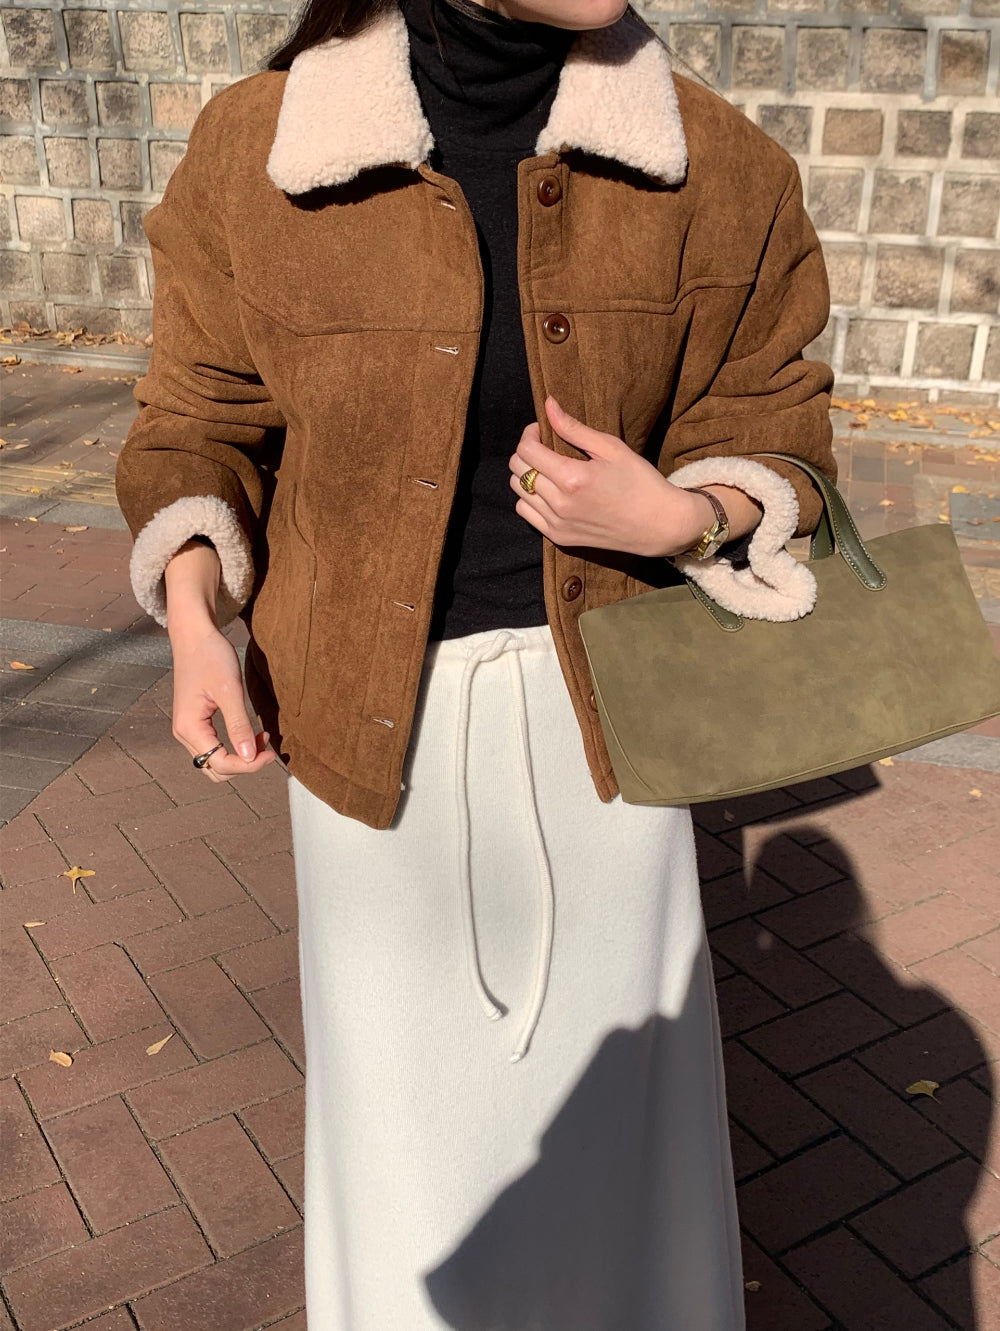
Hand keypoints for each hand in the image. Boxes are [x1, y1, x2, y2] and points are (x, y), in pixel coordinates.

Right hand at [165, 544, 274, 782]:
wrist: (194, 636)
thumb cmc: (211, 657)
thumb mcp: (230, 690)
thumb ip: (239, 725)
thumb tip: (249, 757)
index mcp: (189, 728)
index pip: (220, 763)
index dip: (248, 765)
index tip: (272, 753)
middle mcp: (184, 733)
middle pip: (216, 769)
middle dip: (244, 765)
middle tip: (269, 748)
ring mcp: (189, 729)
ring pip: (215, 760)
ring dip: (240, 757)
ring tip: (262, 738)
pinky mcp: (196, 722)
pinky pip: (215, 746)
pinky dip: (235, 747)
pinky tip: (252, 733)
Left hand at [509, 397, 714, 558]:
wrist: (659, 525)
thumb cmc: (640, 482)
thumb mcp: (611, 448)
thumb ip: (574, 428)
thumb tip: (548, 405)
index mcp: (572, 478)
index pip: (527, 451)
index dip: (530, 434)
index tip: (542, 430)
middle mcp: (560, 503)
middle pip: (517, 471)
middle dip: (526, 452)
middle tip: (544, 447)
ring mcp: (558, 523)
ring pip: (518, 492)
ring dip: (527, 476)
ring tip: (548, 470)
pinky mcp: (559, 537)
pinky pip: (526, 514)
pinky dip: (530, 499)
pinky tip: (549, 491)